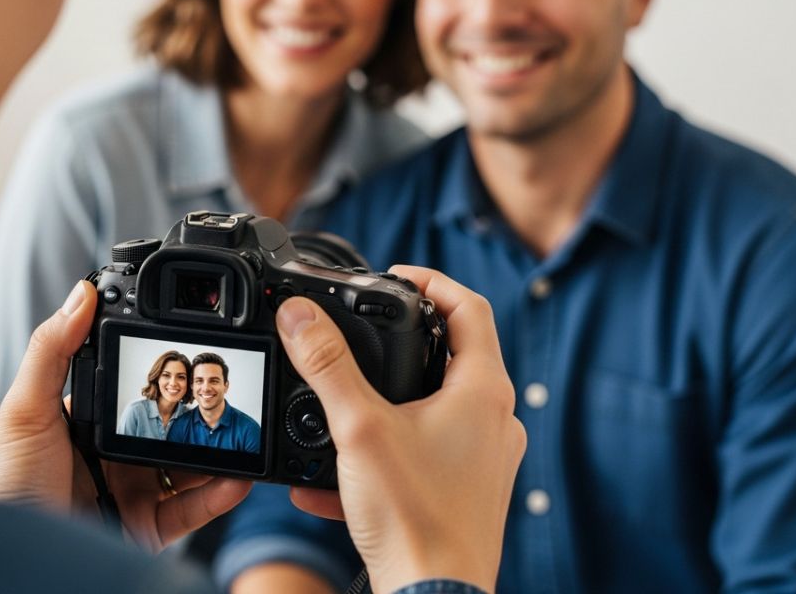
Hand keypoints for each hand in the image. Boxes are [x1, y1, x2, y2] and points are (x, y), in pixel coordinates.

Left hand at [0, 281, 249, 550]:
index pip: (133, 389)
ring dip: (219, 450)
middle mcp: (113, 455)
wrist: (12, 561)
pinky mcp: (147, 528)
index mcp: (88, 421)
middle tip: (228, 389)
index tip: (192, 348)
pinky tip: (240, 476)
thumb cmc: (5, 486)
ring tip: (245, 430)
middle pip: (168, 425)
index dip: (162, 372)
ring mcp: (133, 491)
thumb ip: (51, 350)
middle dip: (199, 410)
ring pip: (189, 465)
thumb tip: (80, 292)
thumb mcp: (25, 410)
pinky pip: (193, 508)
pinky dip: (220, 494)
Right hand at [277, 266, 525, 593]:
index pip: (471, 308)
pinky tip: (332, 480)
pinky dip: (385, 450)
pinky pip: (426, 454)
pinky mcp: (469, 493)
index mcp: (483, 392)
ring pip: (437, 407)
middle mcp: (496, 421)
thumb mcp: (358, 428)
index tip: (396, 276)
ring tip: (343, 404)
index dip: (433, 281)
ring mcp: (487, 460)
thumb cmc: (415, 519)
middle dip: (405, 342)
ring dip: (390, 399)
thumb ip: (326, 365)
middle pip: (456, 355)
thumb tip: (299, 314)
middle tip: (366, 330)